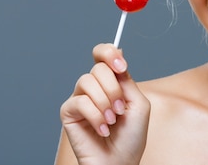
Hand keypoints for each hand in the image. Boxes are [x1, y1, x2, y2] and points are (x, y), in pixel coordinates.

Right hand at [58, 44, 149, 164]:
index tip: (121, 66)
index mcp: (111, 81)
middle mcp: (95, 87)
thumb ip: (127, 80)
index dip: (109, 53)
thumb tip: (117, 53)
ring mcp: (80, 98)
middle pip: (98, 68)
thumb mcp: (138, 103)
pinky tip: (102, 130)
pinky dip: (95, 116)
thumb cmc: (131, 137)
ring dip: (104, 102)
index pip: (103, 54)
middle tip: (120, 108)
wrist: (119, 162)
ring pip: (86, 81)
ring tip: (112, 120)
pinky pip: (79, 102)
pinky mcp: (69, 112)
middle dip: (113, 88)